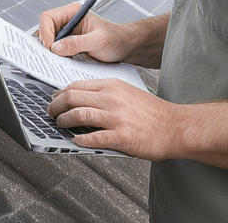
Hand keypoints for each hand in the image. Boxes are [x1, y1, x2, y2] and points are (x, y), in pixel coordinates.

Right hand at [37, 3, 132, 62]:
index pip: (48, 18)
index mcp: (73, 13)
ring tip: (57, 61)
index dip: (45, 32)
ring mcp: (66, 36)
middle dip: (45, 44)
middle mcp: (67, 23)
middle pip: (44, 30)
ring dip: (49, 53)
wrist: (125, 48)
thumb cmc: (117, 38)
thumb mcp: (99, 40)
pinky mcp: (68, 48)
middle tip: (50, 56)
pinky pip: (55, 53)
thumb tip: (56, 47)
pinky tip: (62, 64)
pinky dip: (55, 59)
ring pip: (47, 43)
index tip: (50, 46)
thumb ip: (78, 43)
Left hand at [47, 78, 178, 159]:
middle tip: (50, 112)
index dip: (61, 93)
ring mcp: (116, 118)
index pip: (77, 85)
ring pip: (78, 115)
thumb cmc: (154, 113)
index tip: (55, 99)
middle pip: (72, 98)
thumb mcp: (128, 93)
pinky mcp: (121, 137)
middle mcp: (112, 99)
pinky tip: (76, 141)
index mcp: (113, 86)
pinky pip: (92, 138)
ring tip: (59, 124)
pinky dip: (80, 140)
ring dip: (64, 121)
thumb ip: (106, 94)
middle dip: (56, 106)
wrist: (177, 126)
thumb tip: (83, 101)